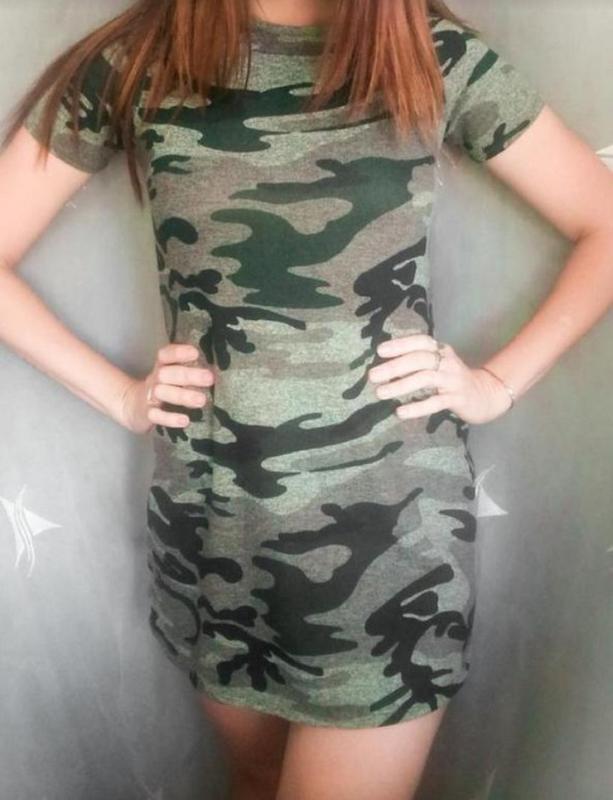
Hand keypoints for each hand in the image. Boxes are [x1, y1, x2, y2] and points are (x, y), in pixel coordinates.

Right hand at [119, 343, 215, 434]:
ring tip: (201, 400)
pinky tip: (185, 420)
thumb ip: (189, 370)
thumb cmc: (163, 388)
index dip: (179, 353)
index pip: (166, 355)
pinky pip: (155, 415)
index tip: (195, 353)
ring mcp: (150, 397)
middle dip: (188, 375)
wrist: (132, 407)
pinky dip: (169, 418)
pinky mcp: (147, 414)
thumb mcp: (172, 376)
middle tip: (209, 378)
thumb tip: (217, 369)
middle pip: (167, 373)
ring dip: (182, 396)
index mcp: (162, 367)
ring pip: (162, 392)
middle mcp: (155, 379)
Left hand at [367, 333, 512, 424]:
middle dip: (394, 367)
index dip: (401, 344)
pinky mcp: (457, 399)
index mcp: (441, 350)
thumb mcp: (438, 365)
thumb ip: (416, 362)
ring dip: (400, 385)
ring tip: (380, 393)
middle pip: (419, 359)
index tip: (380, 350)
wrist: (486, 395)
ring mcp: (453, 380)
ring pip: (425, 379)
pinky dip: (416, 407)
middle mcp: (447, 362)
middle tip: (372, 376)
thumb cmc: (452, 380)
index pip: (420, 342)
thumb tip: (383, 367)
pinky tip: (400, 412)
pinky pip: (435, 403)